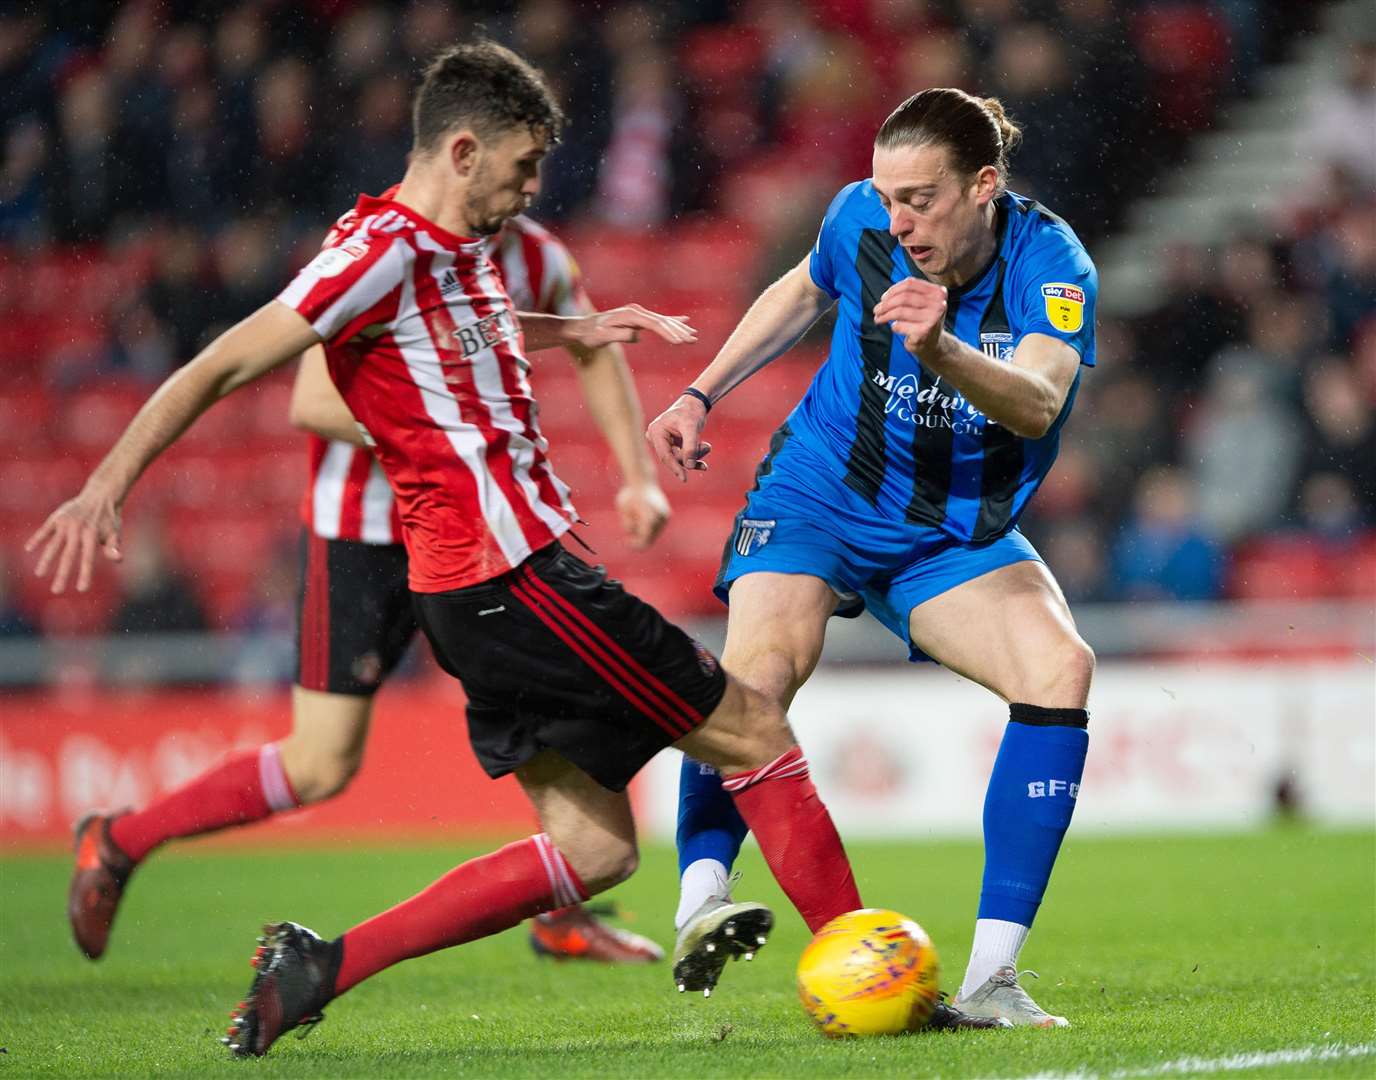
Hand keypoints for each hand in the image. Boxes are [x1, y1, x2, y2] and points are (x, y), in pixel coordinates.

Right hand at [25, 485, 123, 593]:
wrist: (101, 494)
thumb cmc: (109, 518)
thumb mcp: (115, 532)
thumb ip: (113, 546)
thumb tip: (118, 559)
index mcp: (92, 535)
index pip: (88, 558)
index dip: (85, 574)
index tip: (81, 589)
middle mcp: (78, 529)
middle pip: (68, 556)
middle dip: (62, 574)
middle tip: (56, 591)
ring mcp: (66, 523)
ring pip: (53, 544)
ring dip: (46, 560)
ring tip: (39, 574)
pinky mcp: (57, 517)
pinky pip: (45, 530)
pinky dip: (37, 538)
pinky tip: (29, 549)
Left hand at [569, 305, 696, 348]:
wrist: (582, 328)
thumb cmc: (591, 335)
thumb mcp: (602, 337)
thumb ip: (619, 335)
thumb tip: (636, 335)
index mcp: (630, 315)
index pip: (654, 324)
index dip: (668, 332)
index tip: (680, 341)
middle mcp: (636, 311)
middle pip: (662, 321)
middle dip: (678, 331)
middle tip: (693, 340)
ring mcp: (637, 313)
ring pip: (662, 320)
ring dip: (679, 327)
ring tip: (694, 335)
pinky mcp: (638, 318)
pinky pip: (658, 320)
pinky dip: (672, 321)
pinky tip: (685, 320)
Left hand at [615, 481, 670, 549]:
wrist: (643, 480)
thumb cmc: (630, 494)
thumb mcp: (623, 509)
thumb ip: (627, 524)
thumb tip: (632, 535)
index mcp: (649, 517)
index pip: (643, 539)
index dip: (634, 545)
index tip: (625, 542)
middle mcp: (660, 518)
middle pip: (650, 538)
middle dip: (639, 539)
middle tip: (627, 536)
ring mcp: (665, 517)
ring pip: (654, 533)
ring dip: (644, 532)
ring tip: (635, 518)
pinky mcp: (667, 515)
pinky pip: (656, 527)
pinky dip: (649, 527)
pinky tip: (642, 516)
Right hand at [646, 395, 713, 482]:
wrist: (695, 404)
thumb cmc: (691, 412)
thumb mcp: (692, 428)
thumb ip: (691, 447)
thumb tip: (690, 466)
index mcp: (656, 432)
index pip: (665, 455)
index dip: (675, 468)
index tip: (684, 479)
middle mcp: (656, 438)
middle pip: (674, 458)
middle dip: (692, 456)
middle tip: (707, 447)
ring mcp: (663, 442)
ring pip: (680, 458)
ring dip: (696, 454)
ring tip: (707, 446)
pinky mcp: (671, 445)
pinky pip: (683, 456)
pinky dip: (695, 454)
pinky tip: (705, 450)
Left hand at [873, 278, 945, 357]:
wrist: (932, 344)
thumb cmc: (922, 321)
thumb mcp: (920, 303)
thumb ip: (907, 294)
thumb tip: (885, 298)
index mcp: (938, 292)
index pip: (910, 283)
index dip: (893, 290)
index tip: (883, 298)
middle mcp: (939, 304)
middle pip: (904, 297)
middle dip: (886, 304)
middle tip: (876, 310)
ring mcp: (933, 318)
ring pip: (900, 311)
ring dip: (885, 315)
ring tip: (878, 319)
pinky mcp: (924, 332)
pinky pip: (900, 325)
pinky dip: (894, 326)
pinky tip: (894, 327)